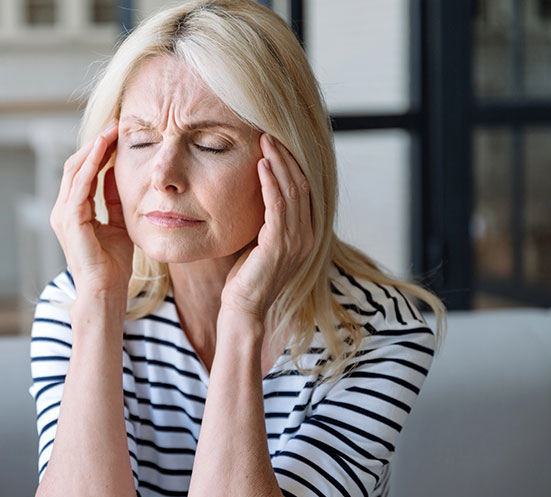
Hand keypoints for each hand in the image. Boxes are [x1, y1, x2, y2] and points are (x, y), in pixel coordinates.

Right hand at [49, 120, 132, 299]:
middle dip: (96, 142)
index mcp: (73, 211)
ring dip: (94, 147)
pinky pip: (80, 184)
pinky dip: (92, 163)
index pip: (83, 171)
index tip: (118, 132)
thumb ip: (115, 199)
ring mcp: (64, 215)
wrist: (106, 291)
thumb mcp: (119, 222)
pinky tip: (104, 147)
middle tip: (116, 123)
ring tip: (112, 129)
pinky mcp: (70, 220)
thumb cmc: (113, 264)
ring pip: (75, 170)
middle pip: (75, 165)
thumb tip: (118, 172)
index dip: (99, 150)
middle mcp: (63, 210)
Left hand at [220, 133, 313, 319]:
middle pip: (301, 185)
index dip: (290, 165)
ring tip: (265, 141)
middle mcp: (306, 236)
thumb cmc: (245, 278)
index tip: (275, 144)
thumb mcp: (259, 243)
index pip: (303, 191)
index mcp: (305, 235)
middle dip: (286, 157)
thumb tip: (258, 195)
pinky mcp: (280, 245)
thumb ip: (265, 222)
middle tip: (269, 133)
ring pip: (292, 191)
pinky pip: (278, 206)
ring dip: (278, 163)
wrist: (243, 310)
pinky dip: (271, 183)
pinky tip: (261, 166)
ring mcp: (296, 241)